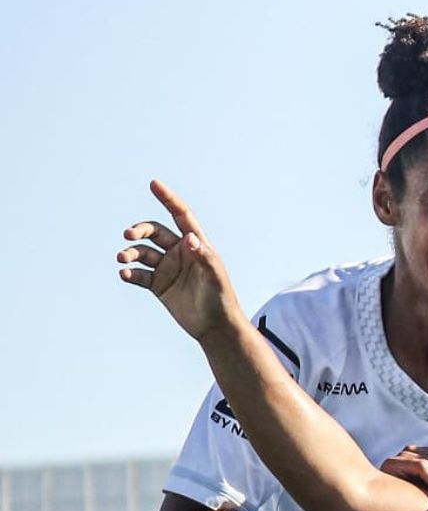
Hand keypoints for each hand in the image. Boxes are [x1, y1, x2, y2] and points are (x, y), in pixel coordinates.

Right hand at [117, 181, 244, 340]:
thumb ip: (203, 255)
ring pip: (141, 253)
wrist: (215, 326)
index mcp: (196, 244)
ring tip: (122, 259)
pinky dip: (129, 272)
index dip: (168, 199)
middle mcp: (179, 252)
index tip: (154, 183)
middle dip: (140, 230)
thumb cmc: (221, 298)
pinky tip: (124, 274)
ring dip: (129, 252)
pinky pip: (138, 274)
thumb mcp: (215, 275)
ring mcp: (167, 268)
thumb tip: (189, 238)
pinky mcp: (157, 285)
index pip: (181, 215)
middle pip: (153, 232)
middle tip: (129, 235)